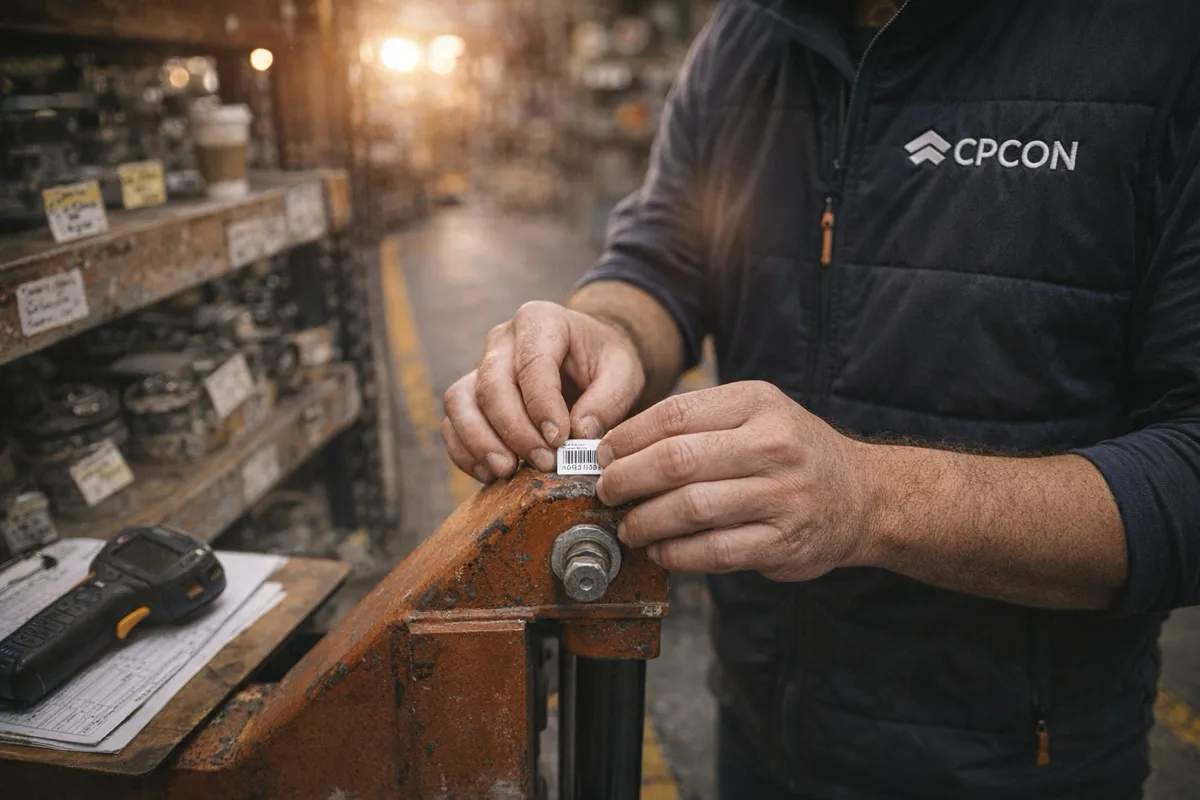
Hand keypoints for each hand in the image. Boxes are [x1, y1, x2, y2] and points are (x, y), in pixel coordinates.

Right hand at [441, 301, 645, 483]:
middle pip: (491, 384)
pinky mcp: (470, 397)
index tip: (559, 438)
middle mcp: (502, 340)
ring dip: (480, 441)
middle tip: (544, 462)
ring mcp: (480, 367)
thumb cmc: (603, 362)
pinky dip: (465, 452)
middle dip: (515, 430)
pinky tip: (491, 474)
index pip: (531, 363)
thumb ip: (607, 401)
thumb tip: (579, 435)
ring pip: (460, 402)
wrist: (587, 359)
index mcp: (540, 320)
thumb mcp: (623, 373)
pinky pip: (452, 423)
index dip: (541, 405)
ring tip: (508, 471)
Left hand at [594, 381, 876, 580]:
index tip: (603, 454)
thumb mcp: (756, 415)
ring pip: (691, 509)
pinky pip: (714, 551)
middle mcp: (773, 445)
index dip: (627, 437)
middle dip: (627, 479)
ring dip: (646, 521)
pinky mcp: (784, 542)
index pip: (674, 415)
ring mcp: (782, 496)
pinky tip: (661, 550)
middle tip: (607, 491)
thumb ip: (697, 424)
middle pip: (676, 461)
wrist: (863, 495)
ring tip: (629, 526)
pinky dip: (676, 554)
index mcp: (758, 403)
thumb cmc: (793, 453)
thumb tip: (620, 446)